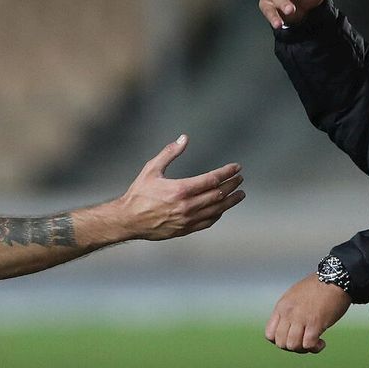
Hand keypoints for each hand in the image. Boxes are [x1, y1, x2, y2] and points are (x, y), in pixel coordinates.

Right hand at [117, 135, 244, 240]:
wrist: (128, 219)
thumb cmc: (139, 193)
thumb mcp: (152, 169)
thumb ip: (169, 153)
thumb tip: (184, 138)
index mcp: (180, 189)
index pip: (212, 179)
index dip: (227, 172)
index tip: (236, 168)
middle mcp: (187, 206)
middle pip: (218, 194)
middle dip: (232, 185)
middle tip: (240, 179)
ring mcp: (188, 219)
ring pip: (217, 210)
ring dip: (231, 201)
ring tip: (240, 194)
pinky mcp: (185, 229)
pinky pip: (208, 222)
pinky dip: (218, 214)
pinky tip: (222, 208)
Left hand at [264, 272, 351, 353]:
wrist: (335, 279)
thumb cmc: (318, 287)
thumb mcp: (295, 296)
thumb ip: (289, 311)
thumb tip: (289, 327)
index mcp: (282, 307)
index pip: (270, 335)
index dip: (280, 340)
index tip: (292, 337)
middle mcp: (288, 313)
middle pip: (281, 343)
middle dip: (293, 347)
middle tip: (304, 341)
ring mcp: (301, 318)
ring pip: (293, 346)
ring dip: (304, 349)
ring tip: (314, 342)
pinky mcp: (315, 323)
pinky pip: (308, 345)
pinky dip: (315, 348)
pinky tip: (322, 342)